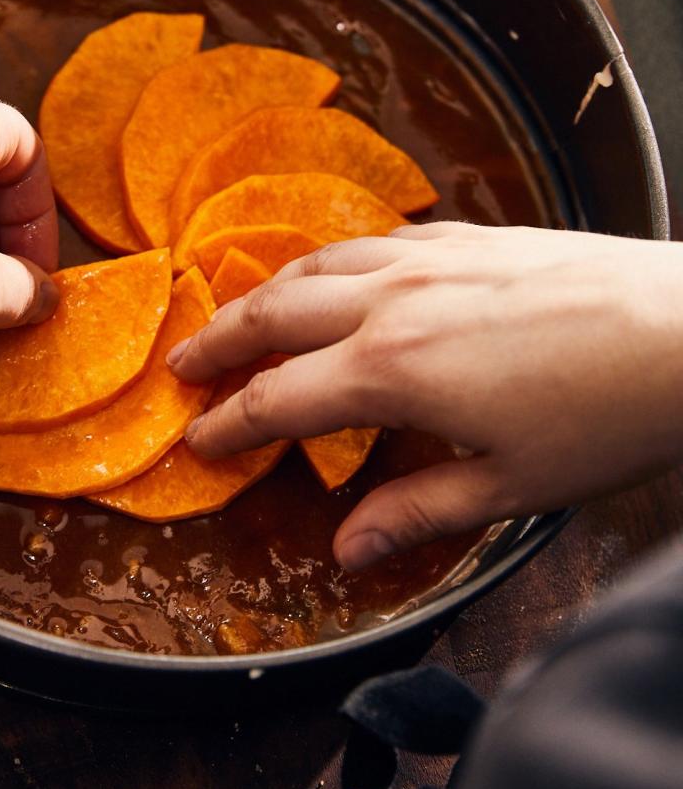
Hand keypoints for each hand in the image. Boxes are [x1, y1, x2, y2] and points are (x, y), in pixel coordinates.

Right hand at [168, 223, 682, 569]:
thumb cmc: (606, 415)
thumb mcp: (509, 485)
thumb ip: (415, 512)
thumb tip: (346, 553)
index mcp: (391, 370)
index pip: (278, 399)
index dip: (228, 422)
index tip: (197, 439)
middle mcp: (391, 301)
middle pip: (273, 312)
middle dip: (217, 340)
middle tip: (182, 363)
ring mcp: (426, 257)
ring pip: (315, 263)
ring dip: (266, 290)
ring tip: (240, 313)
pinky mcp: (466, 235)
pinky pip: (371, 240)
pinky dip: (331, 261)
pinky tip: (337, 276)